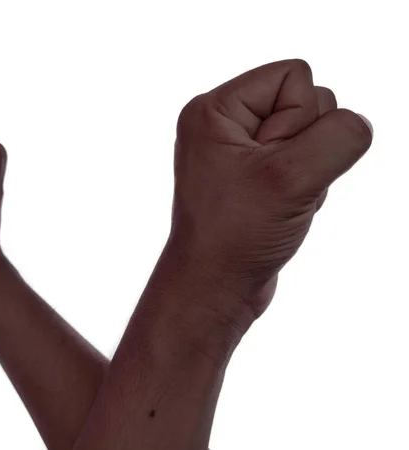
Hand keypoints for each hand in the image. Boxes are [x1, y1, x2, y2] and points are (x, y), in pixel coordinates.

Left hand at [169, 59, 372, 320]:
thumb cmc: (235, 235)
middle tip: (273, 187)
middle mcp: (223, 123)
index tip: (270, 164)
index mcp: (215, 109)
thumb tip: (356, 124)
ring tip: (277, 202)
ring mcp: (239, 150)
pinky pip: (305, 162)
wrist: (215, 286)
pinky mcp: (255, 174)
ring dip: (310, 173)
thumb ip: (339, 137)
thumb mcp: (292, 178)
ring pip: (313, 135)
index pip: (294, 74)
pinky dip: (306, 187)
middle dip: (307, 149)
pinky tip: (282, 211)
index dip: (300, 119)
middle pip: (308, 102)